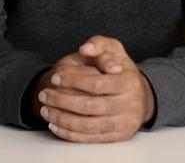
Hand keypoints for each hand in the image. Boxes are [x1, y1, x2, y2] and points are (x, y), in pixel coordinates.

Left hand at [38, 35, 155, 142]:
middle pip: (89, 105)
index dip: (72, 81)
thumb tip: (85, 48)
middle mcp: (131, 104)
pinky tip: (55, 125)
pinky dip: (70, 134)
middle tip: (44, 95)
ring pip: (87, 125)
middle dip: (61, 101)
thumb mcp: (114, 50)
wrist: (140, 96)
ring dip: (62, 119)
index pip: (96, 83)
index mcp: (130, 81)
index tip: (55, 77)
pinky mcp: (119, 137)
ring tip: (45, 110)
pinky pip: (91, 139)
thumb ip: (99, 44)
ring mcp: (125, 123)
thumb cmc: (121, 70)